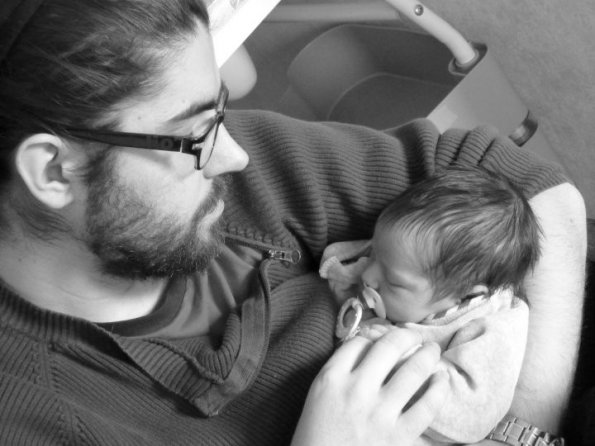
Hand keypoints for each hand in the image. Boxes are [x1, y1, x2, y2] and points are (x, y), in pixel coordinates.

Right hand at [291, 328, 448, 445]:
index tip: (384, 338)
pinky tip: (442, 380)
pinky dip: (439, 389)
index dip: (375, 335)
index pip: (359, 342)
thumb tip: (367, 352)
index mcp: (331, 379)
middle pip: (389, 346)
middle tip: (416, 335)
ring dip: (428, 355)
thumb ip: (338, 374)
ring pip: (413, 370)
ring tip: (433, 351)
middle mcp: (356, 389)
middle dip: (407, 335)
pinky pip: (427, 406)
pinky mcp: (398, 437)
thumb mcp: (317, 399)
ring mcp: (379, 413)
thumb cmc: (316, 440)